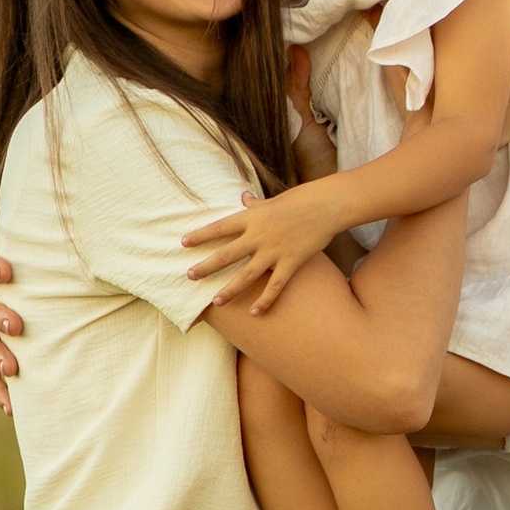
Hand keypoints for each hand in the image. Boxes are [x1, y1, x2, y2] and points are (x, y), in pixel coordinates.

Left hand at [181, 177, 351, 310]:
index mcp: (251, 218)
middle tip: (190, 276)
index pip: (219, 228)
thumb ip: (255, 205)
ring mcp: (274, 251)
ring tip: (216, 301)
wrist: (326, 206)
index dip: (200, 236)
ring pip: (246, 275)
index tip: (183, 243)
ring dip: (230, 289)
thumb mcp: (273, 200)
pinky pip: (275, 286)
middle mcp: (259, 236)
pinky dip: (265, 300)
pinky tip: (254, 313)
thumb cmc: (300, 200)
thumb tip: (243, 196)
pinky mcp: (291, 262)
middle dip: (206, 267)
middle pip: (226, 255)